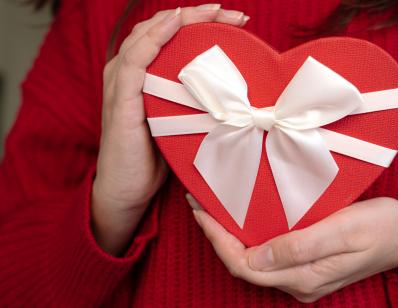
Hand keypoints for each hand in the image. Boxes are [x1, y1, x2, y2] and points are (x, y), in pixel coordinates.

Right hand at [92, 4, 249, 255]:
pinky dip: (154, 38)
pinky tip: (174, 24)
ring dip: (182, 19)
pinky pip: (135, 59)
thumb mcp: (184, 121)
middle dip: (199, 15)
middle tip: (233, 15)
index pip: (173, 34)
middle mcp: (132, 71)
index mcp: (147, 74)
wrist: (130, 192)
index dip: (203, 22)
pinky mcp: (120, 99)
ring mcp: (122, 82)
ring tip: (213, 11)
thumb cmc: (157, 157)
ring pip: (149, 35)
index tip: (239, 21)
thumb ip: (199, 101)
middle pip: (163, 28)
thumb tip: (244, 95)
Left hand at [187, 195, 397, 302]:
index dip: (218, 240)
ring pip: (256, 261)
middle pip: (245, 265)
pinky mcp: (311, 266)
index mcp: (305, 278)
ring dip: (232, 236)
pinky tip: (247, 216)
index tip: (202, 210)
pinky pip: (271, 255)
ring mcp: (305, 277)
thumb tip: (256, 256)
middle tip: (201, 202)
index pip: (245, 265)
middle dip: (218, 236)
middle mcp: (300, 283)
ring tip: (216, 206)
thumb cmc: (383, 227)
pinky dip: (252, 236)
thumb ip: (301, 246)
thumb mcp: (345, 230)